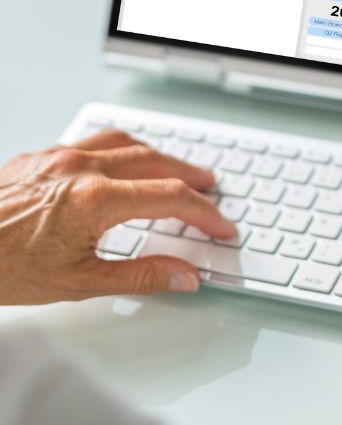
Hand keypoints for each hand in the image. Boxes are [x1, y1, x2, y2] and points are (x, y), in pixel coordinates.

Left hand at [0, 128, 234, 303]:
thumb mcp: (76, 284)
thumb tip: (182, 276)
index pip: (171, 199)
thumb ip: (140, 276)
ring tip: (177, 169)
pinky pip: (95, 140)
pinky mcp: (39, 155)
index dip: (204, 214)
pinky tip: (124, 161)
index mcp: (95, 200)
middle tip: (211, 190)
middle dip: (191, 177)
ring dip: (160, 156)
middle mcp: (81, 168)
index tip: (219, 227)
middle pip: (157, 162)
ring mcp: (59, 156)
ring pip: (127, 143)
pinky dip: (123, 149)